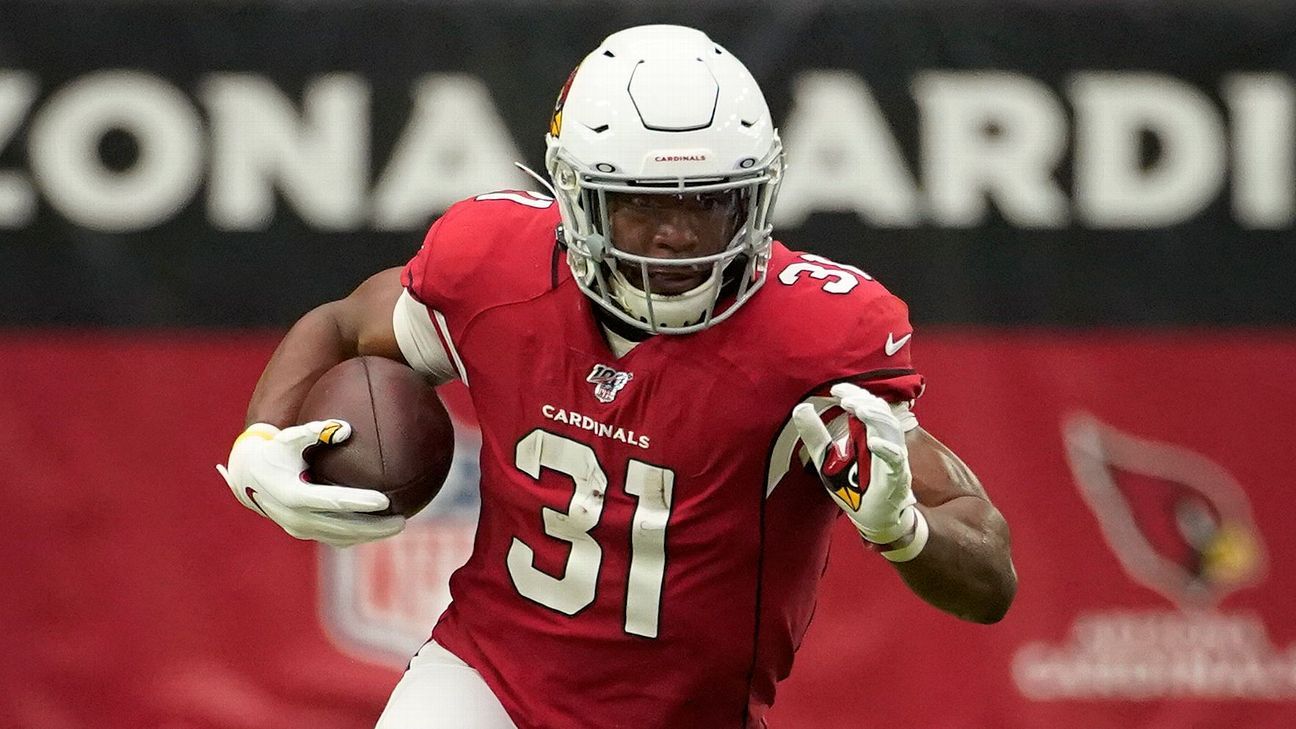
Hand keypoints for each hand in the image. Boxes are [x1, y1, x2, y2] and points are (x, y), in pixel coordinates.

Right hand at [217, 420, 405, 546]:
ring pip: (341, 538)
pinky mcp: (303, 532)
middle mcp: (296, 517)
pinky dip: (357, 534)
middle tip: (402, 520)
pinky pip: (335, 538)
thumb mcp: (289, 437)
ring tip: (397, 525)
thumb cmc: (275, 451)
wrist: (248, 476)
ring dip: (370, 534)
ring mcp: (299, 529)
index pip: (333, 502)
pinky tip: (379, 526)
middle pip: (343, 528)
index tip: (385, 500)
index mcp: (293, 495)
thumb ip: (316, 430)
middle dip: (374, 527)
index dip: (359, 502)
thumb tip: (346, 428)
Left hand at [792, 384, 927, 560]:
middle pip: (880, 412)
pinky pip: (895, 459)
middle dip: (863, 401)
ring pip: (891, 430)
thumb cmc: (851, 486)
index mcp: (867, 433)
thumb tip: (800, 407)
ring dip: (875, 418)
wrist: (870, 517)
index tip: (834, 389)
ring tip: (857, 409)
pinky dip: (887, 449)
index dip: (853, 393)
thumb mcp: (826, 457)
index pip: (865, 404)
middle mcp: (883, 440)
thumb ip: (815, 434)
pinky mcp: (896, 476)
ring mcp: (892, 457)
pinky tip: (873, 443)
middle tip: (844, 398)